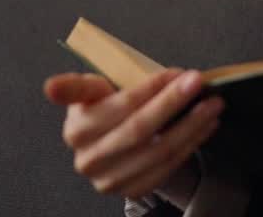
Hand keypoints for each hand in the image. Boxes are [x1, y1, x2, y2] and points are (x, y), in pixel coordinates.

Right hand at [43, 69, 223, 199]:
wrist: (110, 146)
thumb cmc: (107, 109)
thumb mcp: (93, 90)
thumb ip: (81, 86)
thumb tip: (49, 88)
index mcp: (77, 127)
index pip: (119, 105)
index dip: (149, 88)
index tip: (177, 71)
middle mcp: (88, 157)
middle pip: (139, 128)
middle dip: (174, 102)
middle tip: (199, 82)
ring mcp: (109, 178)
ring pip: (159, 149)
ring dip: (192, 124)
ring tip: (213, 104)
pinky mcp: (131, 190)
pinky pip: (169, 166)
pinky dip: (192, 143)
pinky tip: (206, 126)